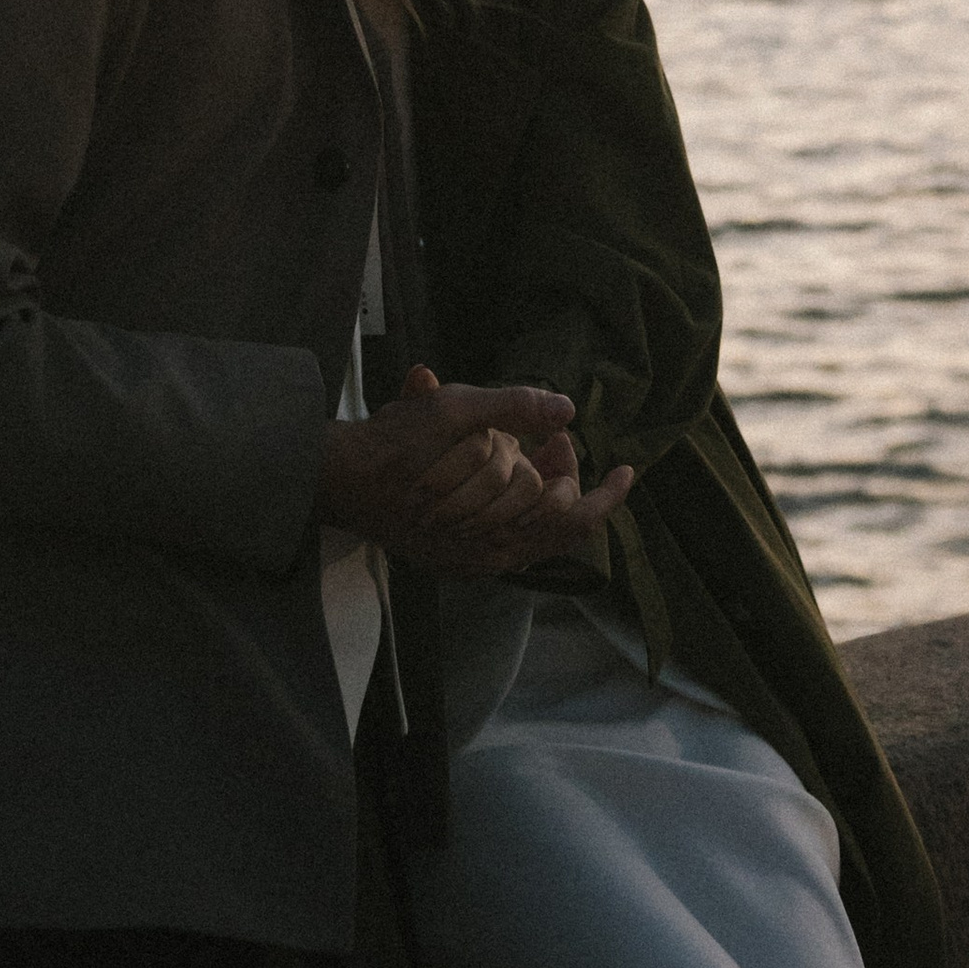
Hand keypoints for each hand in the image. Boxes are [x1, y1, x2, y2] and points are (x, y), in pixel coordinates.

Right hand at [317, 368, 633, 574]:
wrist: (340, 481)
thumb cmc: (396, 443)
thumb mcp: (453, 408)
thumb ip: (513, 407)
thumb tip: (567, 408)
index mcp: (493, 529)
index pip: (572, 520)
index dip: (604, 497)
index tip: (627, 472)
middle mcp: (489, 556)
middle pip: (555, 518)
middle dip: (563, 473)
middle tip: (552, 437)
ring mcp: (474, 561)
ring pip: (535, 528)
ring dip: (544, 485)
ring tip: (535, 447)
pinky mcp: (458, 559)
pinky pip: (512, 537)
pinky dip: (525, 506)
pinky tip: (518, 469)